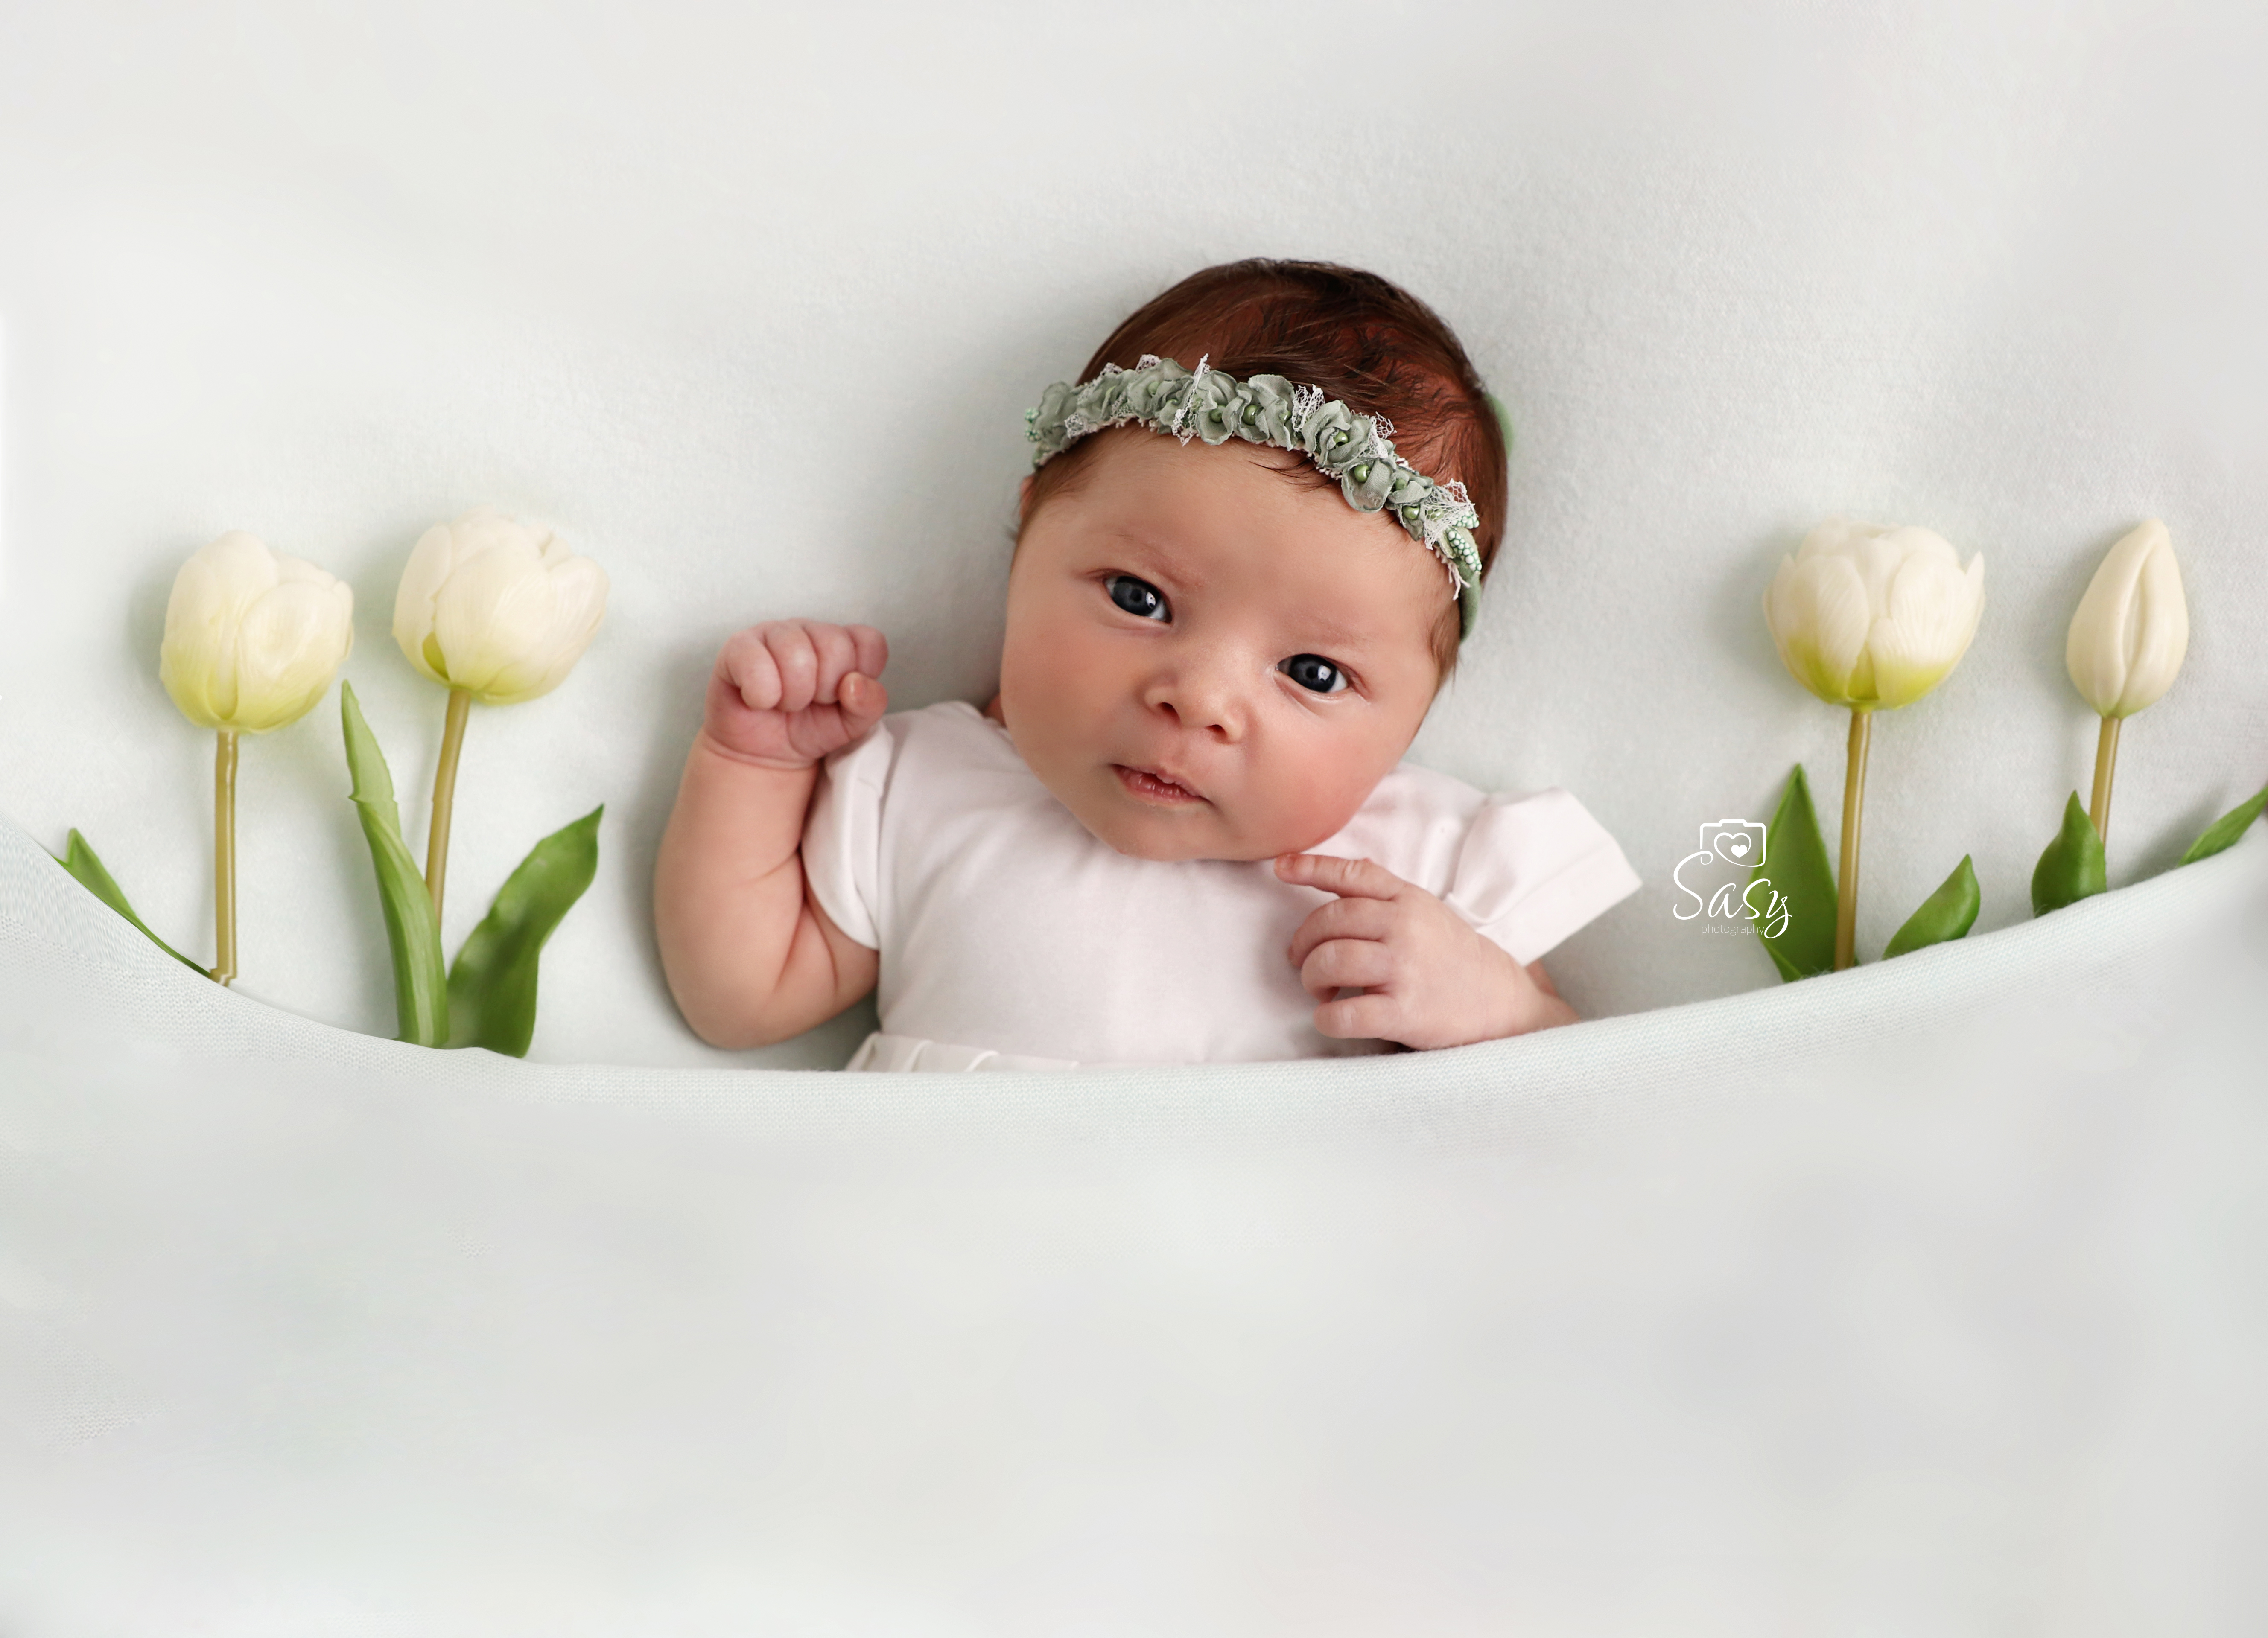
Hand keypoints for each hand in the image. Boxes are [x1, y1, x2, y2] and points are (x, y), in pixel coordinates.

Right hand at [702, 620, 888, 770]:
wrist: (764, 755)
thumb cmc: (808, 729)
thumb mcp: (851, 725)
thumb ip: (869, 704)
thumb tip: (854, 684)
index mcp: (841, 642)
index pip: (870, 642)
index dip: (860, 676)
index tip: (840, 697)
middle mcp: (809, 630)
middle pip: (835, 646)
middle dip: (825, 690)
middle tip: (808, 703)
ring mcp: (773, 633)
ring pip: (796, 653)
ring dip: (793, 695)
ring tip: (784, 704)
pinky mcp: (738, 647)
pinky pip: (756, 662)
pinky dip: (762, 694)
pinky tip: (759, 701)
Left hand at [1278, 853, 1576, 1048]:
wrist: (1501, 1004)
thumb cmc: (1452, 958)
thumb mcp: (1425, 912)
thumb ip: (1383, 896)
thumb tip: (1327, 880)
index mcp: (1409, 899)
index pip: (1353, 874)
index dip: (1311, 867)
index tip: (1281, 868)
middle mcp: (1405, 927)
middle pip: (1329, 921)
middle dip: (1304, 943)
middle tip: (1302, 961)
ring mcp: (1405, 968)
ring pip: (1330, 961)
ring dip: (1312, 978)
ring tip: (1321, 991)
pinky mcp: (1405, 1011)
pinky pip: (1345, 1013)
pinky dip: (1326, 1018)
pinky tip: (1331, 1017)